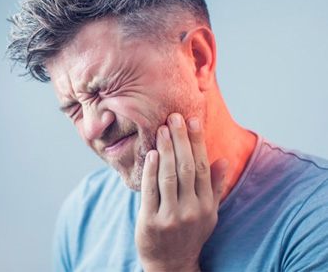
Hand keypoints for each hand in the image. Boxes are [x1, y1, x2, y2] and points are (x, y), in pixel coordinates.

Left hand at [135, 113, 227, 271]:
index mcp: (207, 205)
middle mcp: (192, 210)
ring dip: (166, 150)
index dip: (197, 142)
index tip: (193, 120)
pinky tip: (151, 153)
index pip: (203, 167)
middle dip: (181, 140)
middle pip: (187, 168)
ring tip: (162, 129)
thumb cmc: (190, 233)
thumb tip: (224, 159)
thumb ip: (215, 186)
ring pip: (169, 177)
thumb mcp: (209, 213)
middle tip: (174, 117)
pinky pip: (151, 191)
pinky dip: (151, 171)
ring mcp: (171, 217)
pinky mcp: (151, 222)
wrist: (171, 264)